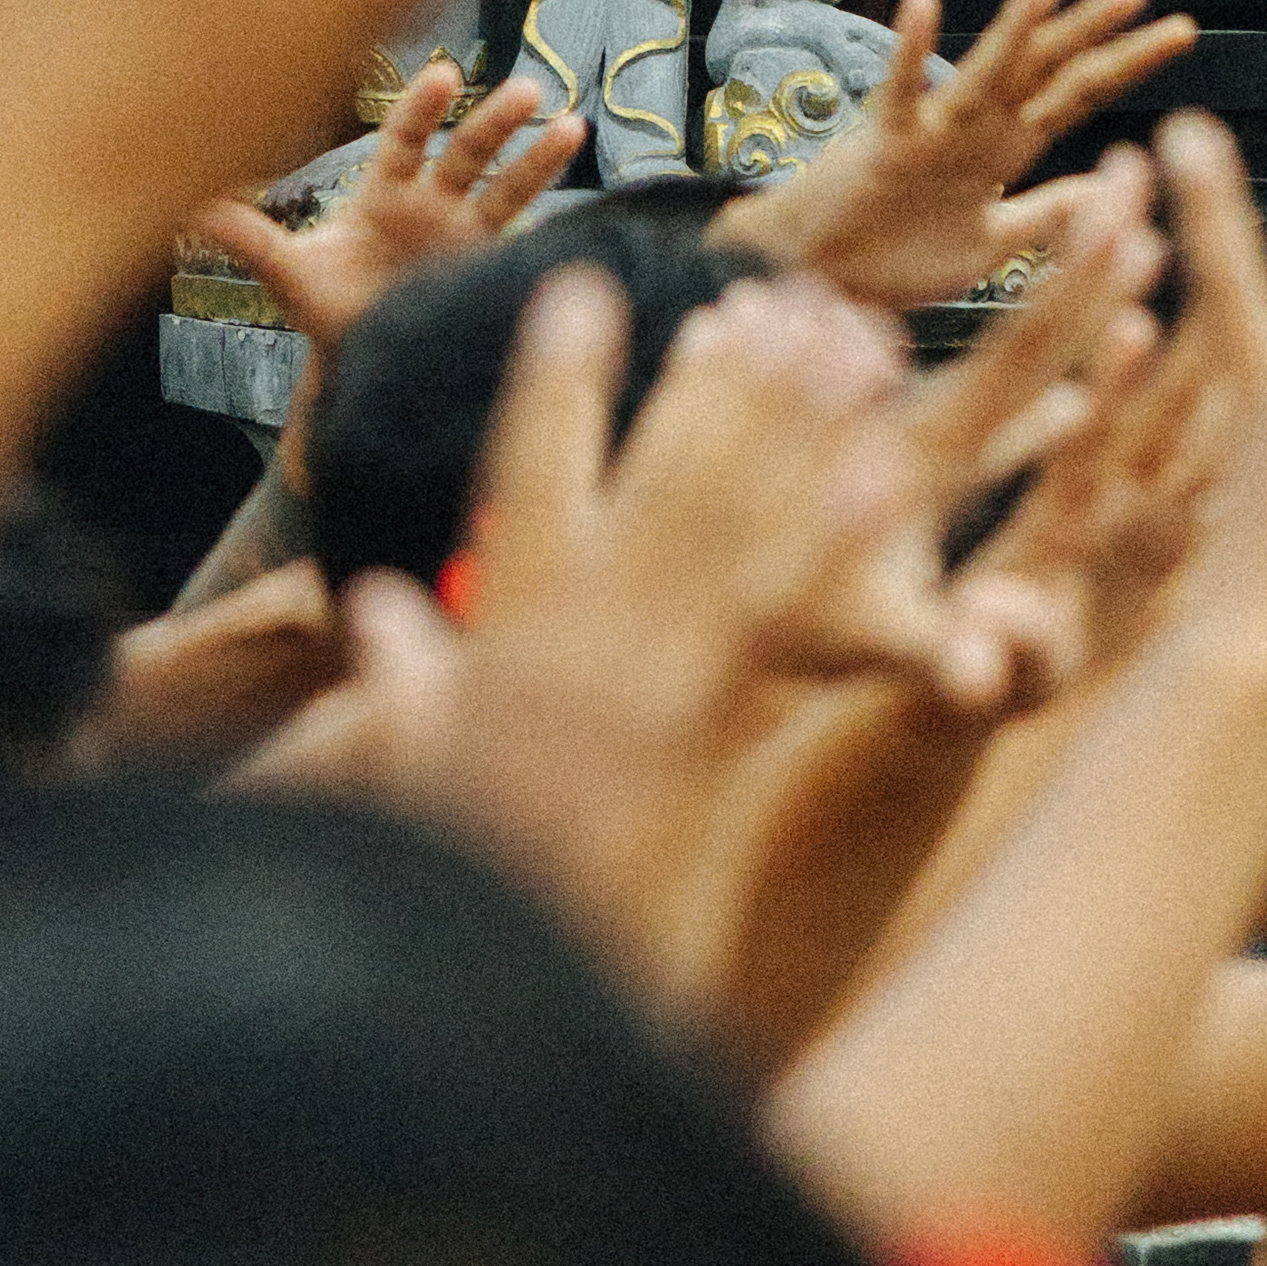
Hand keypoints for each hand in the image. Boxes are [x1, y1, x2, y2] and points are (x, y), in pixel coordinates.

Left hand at [176, 53, 583, 367]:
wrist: (359, 370)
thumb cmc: (323, 314)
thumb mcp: (287, 274)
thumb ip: (247, 237)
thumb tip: (187, 205)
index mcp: (381, 193)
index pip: (405, 138)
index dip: (422, 108)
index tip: (442, 75)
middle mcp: (428, 204)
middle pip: (464, 151)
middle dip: (493, 121)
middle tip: (526, 89)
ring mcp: (463, 234)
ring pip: (504, 186)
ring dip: (536, 155)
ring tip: (571, 122)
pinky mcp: (486, 268)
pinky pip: (523, 232)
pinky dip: (551, 208)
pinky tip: (583, 194)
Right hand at [336, 256, 1010, 991]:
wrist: (491, 975)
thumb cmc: (451, 875)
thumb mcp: (411, 769)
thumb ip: (401, 679)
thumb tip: (377, 612)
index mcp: (501, 636)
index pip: (526, 475)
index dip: (558, 379)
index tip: (583, 290)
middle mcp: (570, 636)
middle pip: (657, 477)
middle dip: (719, 381)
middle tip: (775, 300)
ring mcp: (637, 674)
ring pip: (729, 520)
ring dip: (796, 425)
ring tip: (853, 348)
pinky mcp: (701, 726)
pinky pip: (784, 617)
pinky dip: (837, 539)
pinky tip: (889, 476)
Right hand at [729, 0, 1201, 304]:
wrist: (823, 280)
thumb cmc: (898, 257)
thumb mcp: (993, 243)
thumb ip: (1048, 214)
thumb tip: (1115, 189)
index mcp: (1005, 147)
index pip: (1078, 91)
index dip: (1128, 62)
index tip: (1182, 30)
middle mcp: (977, 127)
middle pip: (1044, 69)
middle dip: (1092, 31)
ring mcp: (931, 131)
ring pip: (983, 72)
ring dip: (1013, 28)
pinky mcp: (885, 144)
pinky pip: (899, 92)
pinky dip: (910, 50)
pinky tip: (925, 5)